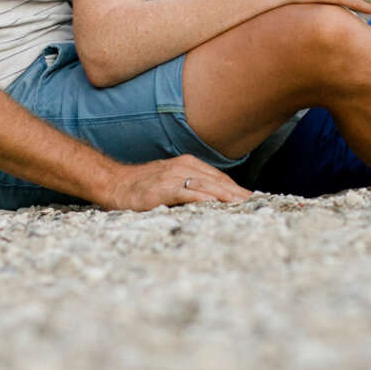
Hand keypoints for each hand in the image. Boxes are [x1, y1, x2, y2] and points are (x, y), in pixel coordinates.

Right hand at [99, 155, 251, 210]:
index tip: (252, 199)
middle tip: (256, 204)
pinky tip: (216, 203)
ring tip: (243, 205)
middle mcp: (183, 167)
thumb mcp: (170, 182)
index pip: (218, 178)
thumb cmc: (142, 187)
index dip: (236, 188)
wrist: (114, 183)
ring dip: (227, 195)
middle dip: (237, 193)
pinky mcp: (163, 188)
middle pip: (217, 181)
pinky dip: (204, 197)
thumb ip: (189, 187)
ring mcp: (173, 176)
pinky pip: (188, 192)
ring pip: (207, 185)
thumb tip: (211, 200)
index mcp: (188, 165)